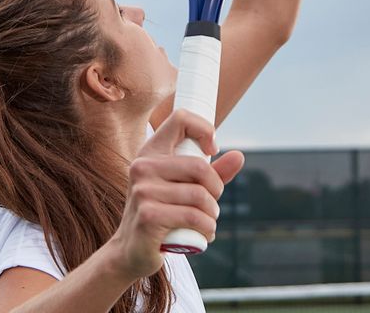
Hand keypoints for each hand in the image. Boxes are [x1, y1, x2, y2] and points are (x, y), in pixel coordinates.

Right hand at [109, 110, 244, 280]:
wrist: (130, 251)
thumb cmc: (161, 213)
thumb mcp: (183, 188)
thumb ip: (212, 172)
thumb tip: (239, 156)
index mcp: (150, 152)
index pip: (180, 119)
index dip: (204, 129)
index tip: (212, 151)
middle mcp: (143, 166)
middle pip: (199, 166)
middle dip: (216, 189)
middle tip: (213, 202)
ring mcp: (143, 191)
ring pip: (199, 196)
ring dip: (213, 213)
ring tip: (208, 221)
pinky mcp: (148, 216)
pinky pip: (193, 217)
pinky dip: (207, 228)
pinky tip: (204, 234)